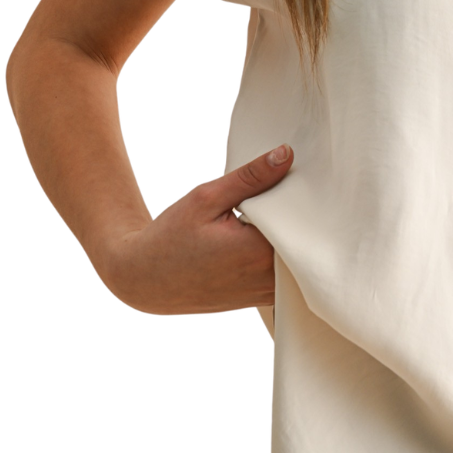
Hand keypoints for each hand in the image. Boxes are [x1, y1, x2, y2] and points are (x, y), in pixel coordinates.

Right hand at [95, 145, 293, 313]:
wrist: (146, 280)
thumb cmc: (170, 238)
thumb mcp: (206, 198)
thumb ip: (251, 177)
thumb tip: (287, 154)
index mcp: (258, 252)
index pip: (303, 218)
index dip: (304, 195)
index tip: (301, 176)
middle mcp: (269, 277)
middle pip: (307, 239)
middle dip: (304, 213)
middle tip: (297, 187)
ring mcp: (267, 293)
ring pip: (300, 258)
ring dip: (297, 235)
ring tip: (282, 209)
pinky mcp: (263, 298)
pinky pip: (289, 273)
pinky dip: (287, 254)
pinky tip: (273, 234)